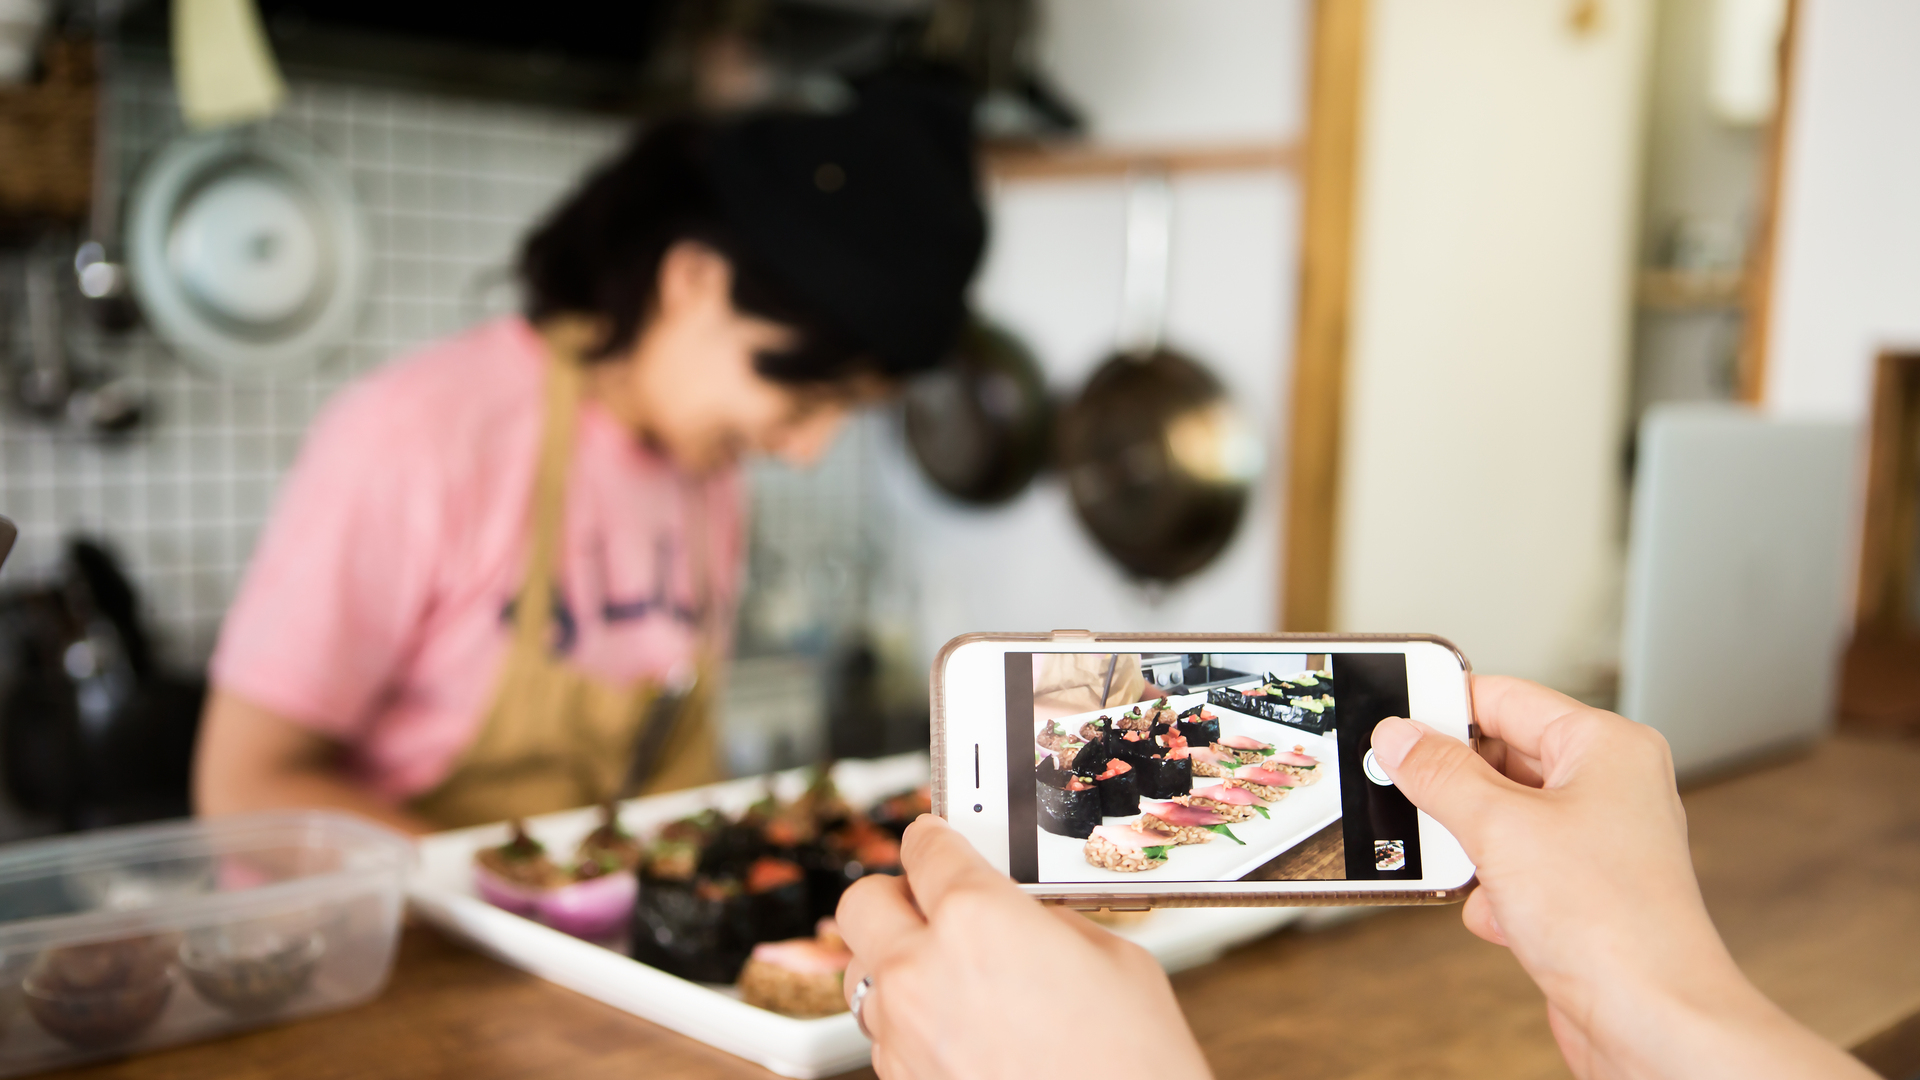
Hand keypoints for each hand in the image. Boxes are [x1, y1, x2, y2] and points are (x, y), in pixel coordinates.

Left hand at [837, 815, 1212, 1079]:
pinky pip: (883, 1034)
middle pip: (863, 901)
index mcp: (978, 919)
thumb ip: (1050, 922)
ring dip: (897, 963)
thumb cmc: (1135, 1067)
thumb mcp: (1115, 962)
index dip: (934, 836)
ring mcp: (902, 1036)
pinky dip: (911, 1022)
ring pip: (863, 972)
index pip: (926, 848)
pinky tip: (961, 1030)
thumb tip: (1023, 911)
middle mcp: (922, 972)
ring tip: (951, 975)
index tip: (936, 838)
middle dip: (896, 894)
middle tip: (934, 901)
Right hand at [1372, 675, 1871, 1079]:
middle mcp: (1608, 787)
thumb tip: (1398, 737)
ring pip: (1501, 818)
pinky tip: (1501, 915)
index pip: (1506, 698)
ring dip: (1469, 845)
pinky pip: (1513, 868)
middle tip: (1406, 794)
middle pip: (1499, 758)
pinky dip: (1493, 890)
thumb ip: (1439, 775)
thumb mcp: (1499, 828)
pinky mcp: (1580, 894)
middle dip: (1452, 787)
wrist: (1652, 1022)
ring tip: (1462, 865)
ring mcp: (1596, 843)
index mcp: (1606, 747)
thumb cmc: (1613, 923)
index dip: (1444, 707)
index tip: (1391, 720)